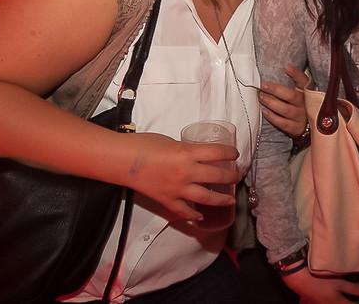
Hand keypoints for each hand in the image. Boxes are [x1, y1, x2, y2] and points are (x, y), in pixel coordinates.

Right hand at [121, 132, 237, 221]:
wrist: (121, 160)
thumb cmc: (143, 145)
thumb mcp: (171, 141)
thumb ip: (186, 150)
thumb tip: (196, 156)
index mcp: (187, 153)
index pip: (218, 153)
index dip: (230, 153)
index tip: (234, 154)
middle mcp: (186, 172)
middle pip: (217, 176)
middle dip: (231, 176)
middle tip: (237, 176)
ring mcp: (177, 189)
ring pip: (206, 198)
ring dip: (220, 199)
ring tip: (230, 199)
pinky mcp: (166, 200)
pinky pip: (184, 211)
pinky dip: (193, 215)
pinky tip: (201, 216)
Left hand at [260, 65, 308, 137]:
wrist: (305, 126)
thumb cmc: (296, 106)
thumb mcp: (297, 94)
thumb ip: (287, 87)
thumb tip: (269, 77)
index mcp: (307, 93)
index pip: (304, 82)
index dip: (297, 75)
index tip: (287, 68)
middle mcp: (306, 104)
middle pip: (291, 96)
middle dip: (275, 90)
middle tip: (263, 86)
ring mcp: (302, 117)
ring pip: (285, 110)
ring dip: (271, 103)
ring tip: (261, 97)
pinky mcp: (296, 129)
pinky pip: (283, 123)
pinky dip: (272, 117)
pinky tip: (265, 112)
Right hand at [283, 269, 358, 302]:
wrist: (299, 279)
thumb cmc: (321, 279)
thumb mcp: (339, 282)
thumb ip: (353, 289)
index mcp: (337, 303)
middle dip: (349, 303)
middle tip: (355, 299)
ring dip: (340, 301)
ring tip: (345, 298)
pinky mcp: (315, 300)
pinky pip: (327, 302)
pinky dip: (333, 300)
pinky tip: (333, 295)